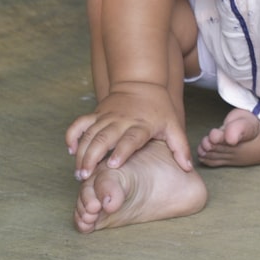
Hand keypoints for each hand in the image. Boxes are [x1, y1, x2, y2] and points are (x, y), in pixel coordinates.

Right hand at [65, 84, 192, 179]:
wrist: (142, 82)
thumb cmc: (159, 108)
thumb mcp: (174, 125)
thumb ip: (181, 147)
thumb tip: (188, 168)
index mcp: (141, 125)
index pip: (130, 139)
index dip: (121, 151)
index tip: (112, 166)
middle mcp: (121, 120)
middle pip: (104, 138)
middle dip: (92, 157)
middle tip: (85, 176)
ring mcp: (106, 116)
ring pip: (89, 134)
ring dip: (81, 153)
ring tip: (78, 172)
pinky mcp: (96, 113)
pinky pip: (79, 124)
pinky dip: (72, 135)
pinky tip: (71, 150)